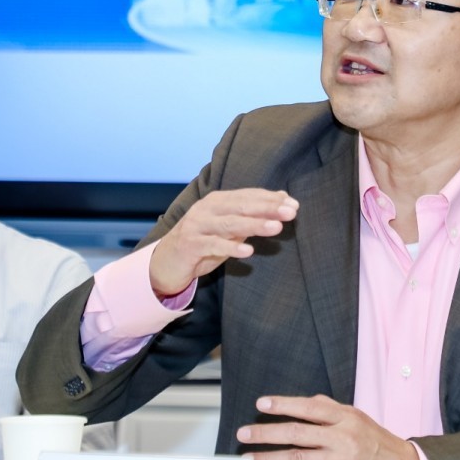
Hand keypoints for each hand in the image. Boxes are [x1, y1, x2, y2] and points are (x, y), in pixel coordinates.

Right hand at [149, 189, 297, 296]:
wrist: (166, 263)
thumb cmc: (203, 243)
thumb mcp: (229, 228)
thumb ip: (251, 215)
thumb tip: (283, 199)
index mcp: (217, 201)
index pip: (248, 196)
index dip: (271, 199)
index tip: (294, 205)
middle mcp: (206, 209)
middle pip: (241, 206)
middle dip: (268, 208)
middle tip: (291, 212)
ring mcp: (197, 226)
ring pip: (230, 223)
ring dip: (255, 225)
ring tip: (276, 227)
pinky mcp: (189, 245)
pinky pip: (213, 245)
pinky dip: (231, 247)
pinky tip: (248, 250)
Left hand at [236, 395, 421, 459]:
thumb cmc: (376, 440)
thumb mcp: (356, 416)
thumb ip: (330, 408)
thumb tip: (305, 401)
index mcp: (345, 417)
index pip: (309, 407)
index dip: (283, 404)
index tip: (261, 404)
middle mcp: (343, 438)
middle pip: (298, 434)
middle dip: (267, 433)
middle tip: (244, 433)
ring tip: (251, 459)